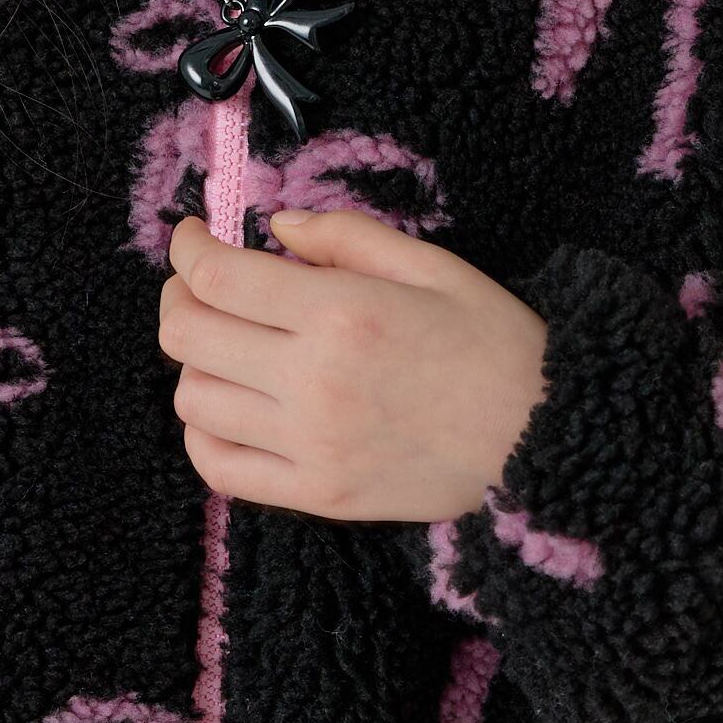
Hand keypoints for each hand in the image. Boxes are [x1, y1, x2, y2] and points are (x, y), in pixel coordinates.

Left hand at [157, 207, 547, 522]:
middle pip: (189, 336)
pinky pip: (220, 467)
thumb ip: (347, 237)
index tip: (191, 236)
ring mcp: (310, 446)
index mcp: (342, 314)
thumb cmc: (496, 344)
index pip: (217, 278)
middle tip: (199, 284)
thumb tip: (275, 228)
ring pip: (193, 401)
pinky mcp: (318, 493)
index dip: (187, 249)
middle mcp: (313, 381)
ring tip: (225, 345)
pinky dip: (203, 432)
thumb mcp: (433, 266)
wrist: (544, 441)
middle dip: (178, 297)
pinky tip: (229, 407)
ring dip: (195, 363)